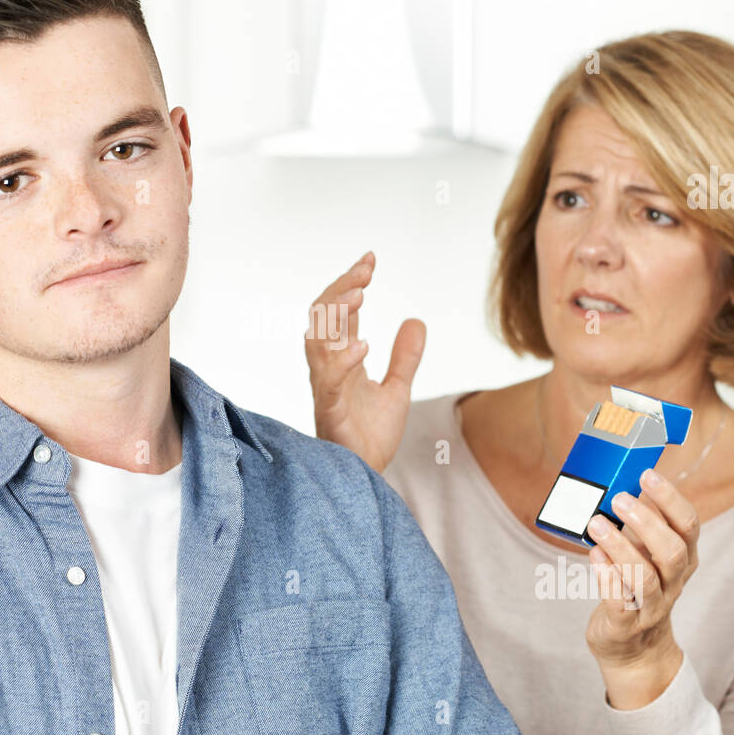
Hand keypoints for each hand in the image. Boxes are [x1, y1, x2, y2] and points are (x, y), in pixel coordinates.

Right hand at [303, 251, 425, 472]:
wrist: (366, 474)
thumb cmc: (370, 435)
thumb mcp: (397, 389)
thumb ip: (405, 357)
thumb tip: (416, 320)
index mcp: (340, 359)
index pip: (339, 312)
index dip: (351, 283)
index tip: (370, 260)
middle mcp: (327, 368)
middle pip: (321, 317)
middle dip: (341, 289)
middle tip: (365, 271)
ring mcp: (326, 388)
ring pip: (317, 341)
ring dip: (336, 315)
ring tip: (360, 294)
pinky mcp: (330, 410)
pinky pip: (329, 380)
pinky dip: (342, 360)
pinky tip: (362, 345)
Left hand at [583, 467, 700, 708]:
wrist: (633, 648)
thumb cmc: (636, 587)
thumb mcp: (647, 555)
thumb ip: (641, 526)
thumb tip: (625, 482)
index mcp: (683, 558)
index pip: (688, 526)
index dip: (671, 499)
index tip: (647, 475)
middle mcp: (673, 582)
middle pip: (673, 552)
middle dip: (648, 522)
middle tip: (620, 498)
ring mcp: (652, 607)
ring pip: (645, 578)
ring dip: (621, 548)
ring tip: (597, 523)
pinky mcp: (626, 625)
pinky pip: (620, 601)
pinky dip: (606, 576)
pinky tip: (594, 555)